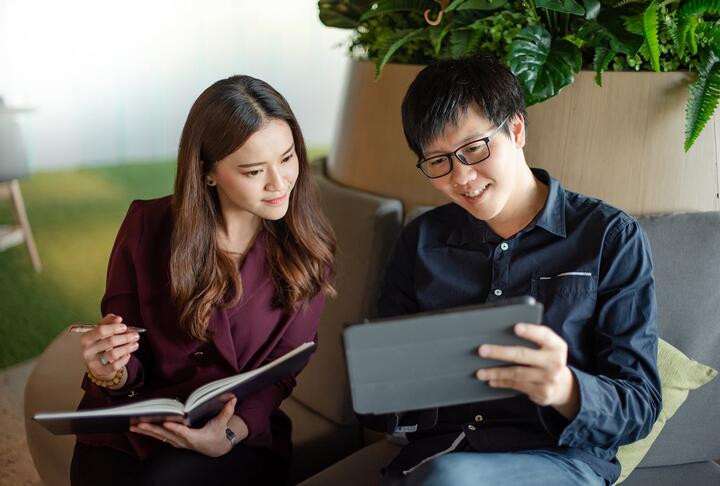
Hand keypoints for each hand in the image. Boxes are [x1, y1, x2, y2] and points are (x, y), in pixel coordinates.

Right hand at [80, 314, 139, 381]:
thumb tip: (118, 318)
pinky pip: (115, 366)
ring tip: (135, 344)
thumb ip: (109, 321)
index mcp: (86, 338)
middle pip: (110, 342)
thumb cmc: (100, 342)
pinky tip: (128, 355)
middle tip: (136, 336)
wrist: (96, 363)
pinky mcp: (100, 371)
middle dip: (126, 337)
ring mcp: (93, 362)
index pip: (100, 330)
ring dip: (127, 348)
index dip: (114, 328)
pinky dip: (124, 360)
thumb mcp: (102, 330)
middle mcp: (87, 350)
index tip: (125, 327)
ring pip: (113, 354)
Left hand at [129, 398, 246, 456]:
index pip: (184, 433)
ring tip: (133, 426)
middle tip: (138, 423)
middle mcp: (184, 442)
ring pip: (160, 437)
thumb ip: (227, 412)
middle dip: (152, 429)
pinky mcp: (174, 441)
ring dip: (146, 431)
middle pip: (166, 435)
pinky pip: (159, 437)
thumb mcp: (223, 423)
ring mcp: (177, 442)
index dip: (175, 428)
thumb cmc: (218, 434)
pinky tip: (139, 427)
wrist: (215, 447)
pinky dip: (149, 432)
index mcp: (196, 438)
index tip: (166, 422)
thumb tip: (233, 399)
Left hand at [475, 323, 579, 419]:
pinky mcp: (542, 392)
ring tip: (481, 371)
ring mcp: (549, 378)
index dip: (530, 331)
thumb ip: (533, 339)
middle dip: (500, 352)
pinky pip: (517, 386)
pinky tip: (491, 380)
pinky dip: (502, 382)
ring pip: (517, 373)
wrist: (562, 385)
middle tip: (482, 350)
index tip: (516, 327)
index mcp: (556, 345)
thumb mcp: (547, 346)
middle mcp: (555, 361)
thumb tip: (502, 332)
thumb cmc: (546, 358)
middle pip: (523, 355)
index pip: (544, 335)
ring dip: (496, 372)